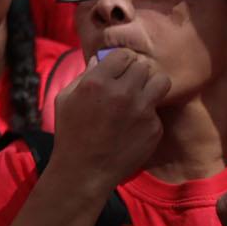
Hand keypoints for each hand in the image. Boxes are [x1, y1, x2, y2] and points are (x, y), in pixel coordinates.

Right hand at [49, 48, 169, 190]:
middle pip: (143, 66)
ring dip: (151, 85)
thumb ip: (84, 76)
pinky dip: (147, 115)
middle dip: (135, 73)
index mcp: (97, 82)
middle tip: (128, 84)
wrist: (85, 171)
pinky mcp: (153, 128)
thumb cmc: (71, 133)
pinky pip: (156, 111)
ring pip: (161, 81)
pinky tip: (133, 125)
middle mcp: (122, 92)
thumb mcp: (65, 100)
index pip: (124, 54)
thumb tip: (100, 60)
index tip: (119, 69)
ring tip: (141, 96)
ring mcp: (142, 111)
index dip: (121, 61)